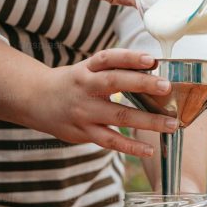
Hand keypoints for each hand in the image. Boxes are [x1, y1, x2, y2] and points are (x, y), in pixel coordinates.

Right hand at [28, 50, 178, 156]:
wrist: (35, 100)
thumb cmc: (71, 83)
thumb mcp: (86, 70)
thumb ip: (113, 70)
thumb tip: (152, 70)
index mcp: (87, 69)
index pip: (108, 58)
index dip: (129, 57)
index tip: (152, 59)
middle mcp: (85, 88)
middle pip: (115, 83)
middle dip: (143, 85)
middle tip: (167, 87)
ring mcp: (84, 112)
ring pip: (118, 116)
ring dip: (148, 121)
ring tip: (171, 124)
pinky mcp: (83, 132)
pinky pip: (110, 141)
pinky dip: (131, 147)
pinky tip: (149, 149)